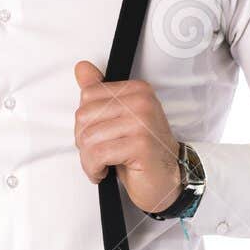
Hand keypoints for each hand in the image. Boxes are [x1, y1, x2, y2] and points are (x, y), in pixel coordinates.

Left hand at [73, 60, 181, 213]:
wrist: (166, 180)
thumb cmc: (142, 153)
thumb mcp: (117, 119)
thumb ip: (99, 92)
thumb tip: (82, 68)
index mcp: (136, 90)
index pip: (87, 96)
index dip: (84, 123)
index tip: (98, 136)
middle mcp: (141, 102)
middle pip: (84, 116)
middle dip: (84, 142)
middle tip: (98, 153)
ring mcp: (143, 122)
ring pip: (89, 137)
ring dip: (88, 159)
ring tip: (101, 164)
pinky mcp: (140, 144)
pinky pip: (98, 154)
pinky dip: (94, 168)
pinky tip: (104, 171)